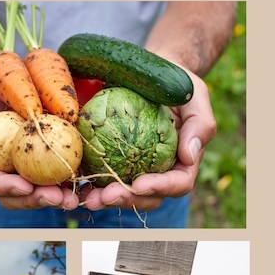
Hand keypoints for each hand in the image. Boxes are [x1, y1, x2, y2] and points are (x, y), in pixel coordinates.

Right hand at [0, 71, 79, 210]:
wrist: (4, 78)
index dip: (3, 187)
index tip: (23, 185)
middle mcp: (2, 169)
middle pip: (15, 195)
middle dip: (36, 200)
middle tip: (56, 197)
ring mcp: (26, 166)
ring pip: (40, 191)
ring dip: (57, 197)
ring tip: (74, 197)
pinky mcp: (48, 158)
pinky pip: (60, 173)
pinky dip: (74, 181)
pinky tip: (90, 183)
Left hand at [79, 66, 214, 211]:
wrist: (152, 75)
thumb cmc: (178, 85)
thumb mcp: (195, 97)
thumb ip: (200, 124)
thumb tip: (189, 157)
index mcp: (183, 162)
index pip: (177, 183)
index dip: (159, 188)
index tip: (139, 184)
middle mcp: (159, 172)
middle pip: (146, 197)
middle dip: (127, 199)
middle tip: (106, 196)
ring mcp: (134, 170)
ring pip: (122, 193)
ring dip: (104, 199)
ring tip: (89, 198)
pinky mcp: (112, 162)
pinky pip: (101, 177)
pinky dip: (89, 185)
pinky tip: (75, 185)